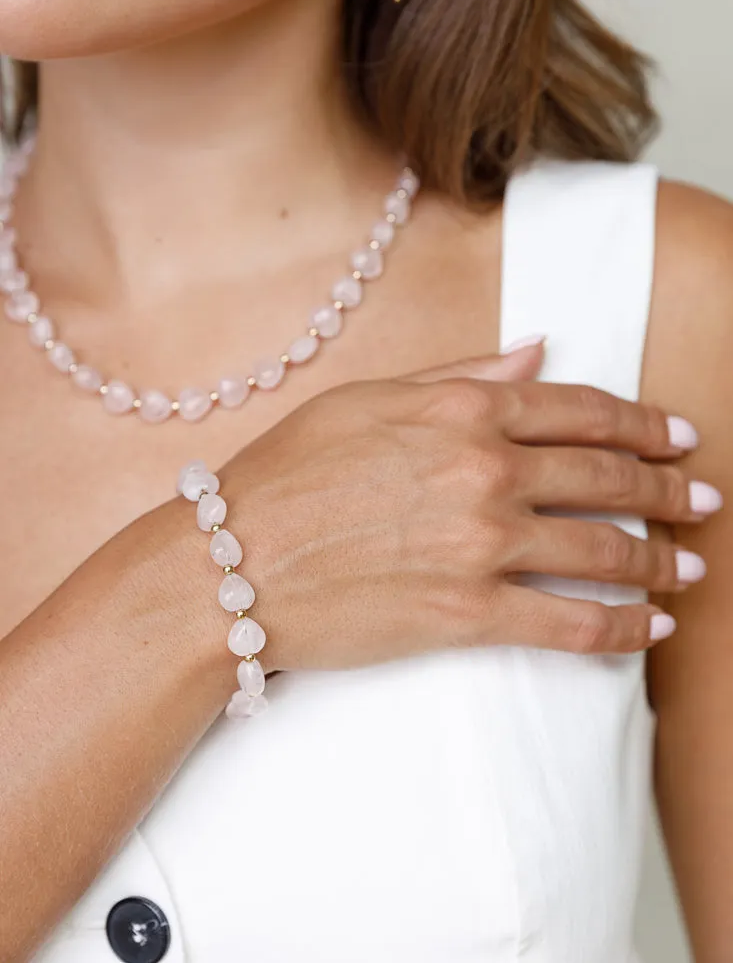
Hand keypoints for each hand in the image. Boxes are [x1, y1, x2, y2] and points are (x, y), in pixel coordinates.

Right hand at [216, 342, 716, 669]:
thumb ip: (460, 375)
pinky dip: (621, 628)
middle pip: (606, 475)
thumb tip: (537, 350)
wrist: (229, 564)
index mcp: (462, 410)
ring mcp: (480, 544)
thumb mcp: (366, 398)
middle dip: (667, 487)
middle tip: (702, 498)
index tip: (678, 436)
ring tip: (689, 567)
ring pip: (603, 550)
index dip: (642, 423)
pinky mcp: (468, 614)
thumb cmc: (286, 475)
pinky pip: (570, 624)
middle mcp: (484, 471)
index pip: (580, 409)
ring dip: (658, 560)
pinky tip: (648, 629)